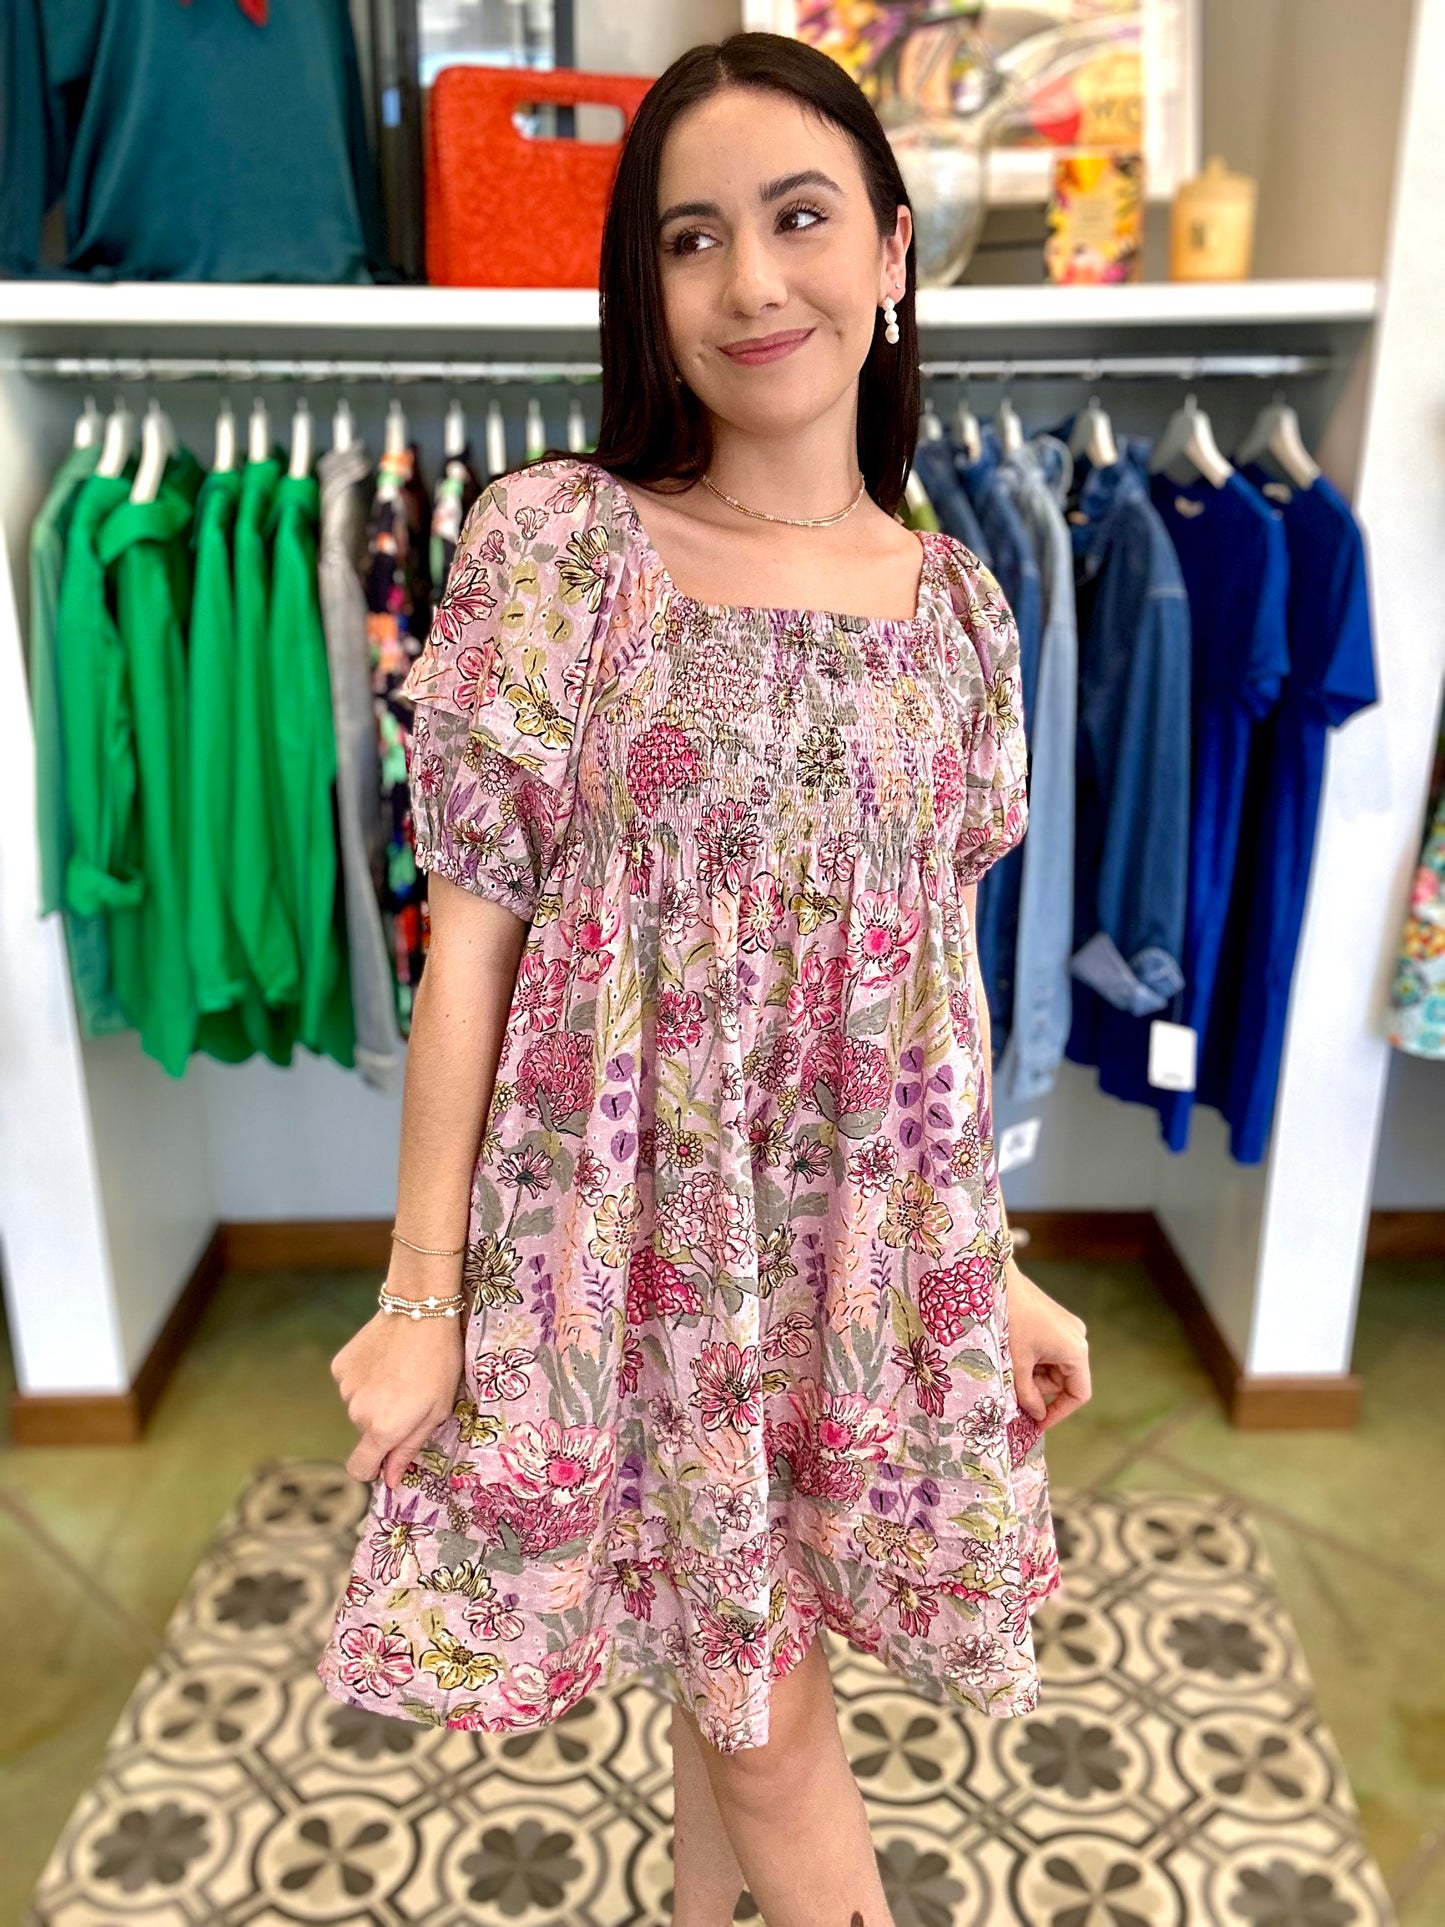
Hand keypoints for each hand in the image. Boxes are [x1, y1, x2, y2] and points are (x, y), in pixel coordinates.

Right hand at [330, 1308, 464, 1490]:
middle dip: (385, 1423)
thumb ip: (409, 1448)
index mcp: (383, 1430)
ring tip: (400, 1371)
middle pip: (366, 1433)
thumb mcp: (437, 1411)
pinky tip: (385, 1358)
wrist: (420, 1310)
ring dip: (375, 1398)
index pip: (359, 1469)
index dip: (373, 1468)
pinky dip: (365, 1377)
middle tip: (411, 1395)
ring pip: (359, 1406)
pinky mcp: (339, 1365)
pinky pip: (352, 1383)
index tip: (388, 1457)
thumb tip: (390, 1481)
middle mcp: (357, 1413)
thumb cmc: (439, 1363)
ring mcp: (345, 1388)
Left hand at [1003, 1262, 1090, 1429]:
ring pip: (1053, 1367)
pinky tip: (1013, 1355)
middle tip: (1013, 1393)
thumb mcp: (1016, 1364)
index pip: (1078, 1394)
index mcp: (1076, 1351)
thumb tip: (1037, 1416)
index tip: (1037, 1423)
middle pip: (1063, 1380)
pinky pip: (1048, 1352)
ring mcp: (1067, 1329)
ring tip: (1009, 1368)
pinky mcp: (1055, 1322)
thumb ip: (1027, 1395)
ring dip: (1033, 1375)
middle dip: (1039, 1390)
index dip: (1059, 1412)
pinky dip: (1032, 1360)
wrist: (997, 1279)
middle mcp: (1077, 1339)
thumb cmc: (1009, 1320)